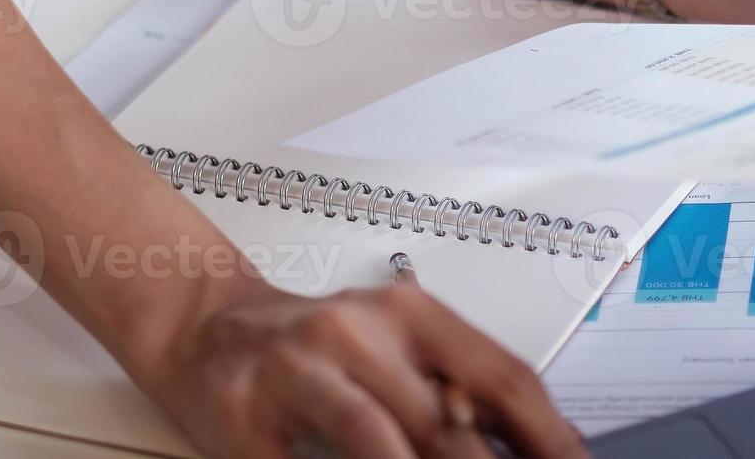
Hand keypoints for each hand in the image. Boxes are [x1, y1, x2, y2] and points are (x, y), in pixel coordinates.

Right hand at [139, 281, 583, 458]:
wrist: (205, 324)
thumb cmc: (316, 345)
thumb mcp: (395, 344)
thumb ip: (453, 386)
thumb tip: (525, 441)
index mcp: (411, 313)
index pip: (503, 376)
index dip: (549, 434)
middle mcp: (359, 332)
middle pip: (448, 419)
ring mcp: (299, 371)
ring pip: (380, 440)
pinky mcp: (245, 417)